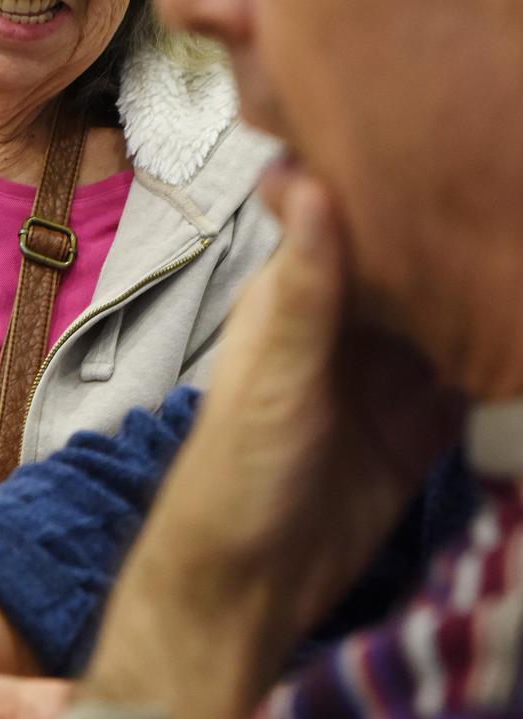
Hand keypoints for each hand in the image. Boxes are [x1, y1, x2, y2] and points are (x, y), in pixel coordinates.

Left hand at [87, 174, 464, 718]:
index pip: (357, 221)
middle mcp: (349, 329)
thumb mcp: (274, 373)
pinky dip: (507, 364)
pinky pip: (477, 385)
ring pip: (455, 320)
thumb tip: (310, 175)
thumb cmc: (237, 469)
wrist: (247, 583)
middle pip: (418, 268)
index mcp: (300, 298)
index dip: (403, 180)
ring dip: (494, 295)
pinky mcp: (424, 431)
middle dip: (468, 234)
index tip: (466, 120)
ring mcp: (392, 379)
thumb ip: (305, 286)